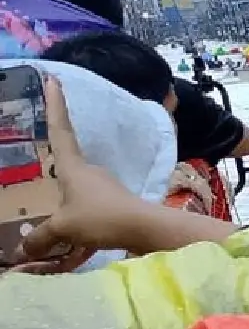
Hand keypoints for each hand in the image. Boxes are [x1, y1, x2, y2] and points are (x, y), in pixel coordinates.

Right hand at [12, 80, 233, 269]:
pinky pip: (87, 216)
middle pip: (64, 166)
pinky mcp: (113, 208)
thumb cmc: (102, 218)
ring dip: (60, 208)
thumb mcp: (62, 227)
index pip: (60, 129)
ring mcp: (103, 189)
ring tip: (45, 225)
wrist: (146, 230)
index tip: (53, 79)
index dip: (55, 105)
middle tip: (28, 174)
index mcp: (74, 167)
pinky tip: (68, 248)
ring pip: (74, 194)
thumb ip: (39, 237)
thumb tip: (22, 249)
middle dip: (48, 170)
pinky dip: (76, 230)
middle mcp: (89, 172)